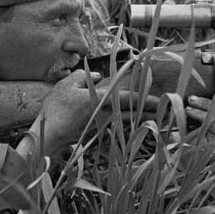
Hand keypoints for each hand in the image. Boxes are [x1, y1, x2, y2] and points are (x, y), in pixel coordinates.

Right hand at [21, 69, 158, 155]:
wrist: (47, 136)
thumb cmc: (55, 109)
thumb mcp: (66, 84)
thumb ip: (84, 76)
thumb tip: (101, 78)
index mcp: (101, 101)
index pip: (130, 98)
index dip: (147, 98)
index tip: (162, 99)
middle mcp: (106, 116)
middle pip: (134, 113)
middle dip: (151, 111)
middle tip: (167, 110)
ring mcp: (103, 128)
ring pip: (127, 122)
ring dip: (141, 119)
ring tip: (156, 117)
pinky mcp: (97, 137)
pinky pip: (117, 129)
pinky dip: (127, 127)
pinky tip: (131, 125)